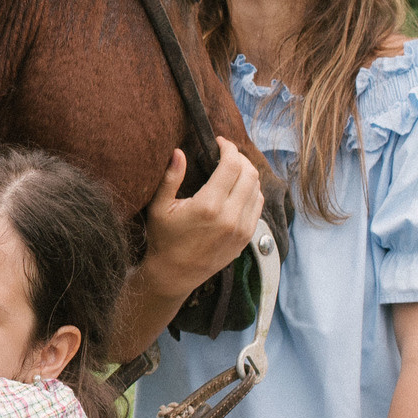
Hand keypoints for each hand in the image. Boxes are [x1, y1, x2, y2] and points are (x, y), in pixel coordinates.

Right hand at [139, 138, 266, 293]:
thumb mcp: (159, 207)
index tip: (219, 142)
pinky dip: (251, 192)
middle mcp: (230, 217)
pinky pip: (258, 206)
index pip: (232, 165)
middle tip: (226, 154)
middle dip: (239, 157)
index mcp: (208, 206)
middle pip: (250, 173)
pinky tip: (237, 189)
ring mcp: (241, 229)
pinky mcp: (246, 237)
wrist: (175, 274)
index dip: (228, 147)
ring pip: (257, 188)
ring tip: (232, 170)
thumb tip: (179, 152)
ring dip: (247, 174)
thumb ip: (170, 177)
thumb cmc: (164, 240)